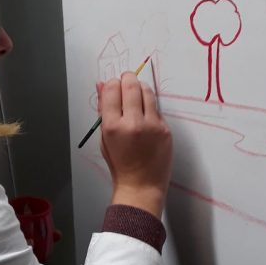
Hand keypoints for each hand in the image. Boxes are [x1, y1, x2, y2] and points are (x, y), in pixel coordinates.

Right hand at [97, 72, 172, 218]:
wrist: (141, 186)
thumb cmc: (120, 164)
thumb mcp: (104, 138)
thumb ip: (102, 110)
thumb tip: (101, 85)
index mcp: (112, 127)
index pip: (111, 90)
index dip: (111, 84)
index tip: (113, 86)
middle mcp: (132, 123)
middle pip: (131, 85)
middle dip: (127, 78)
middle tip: (126, 80)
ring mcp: (151, 126)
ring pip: (147, 92)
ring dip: (140, 88)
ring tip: (136, 95)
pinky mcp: (165, 129)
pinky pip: (157, 108)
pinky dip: (150, 106)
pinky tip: (145, 114)